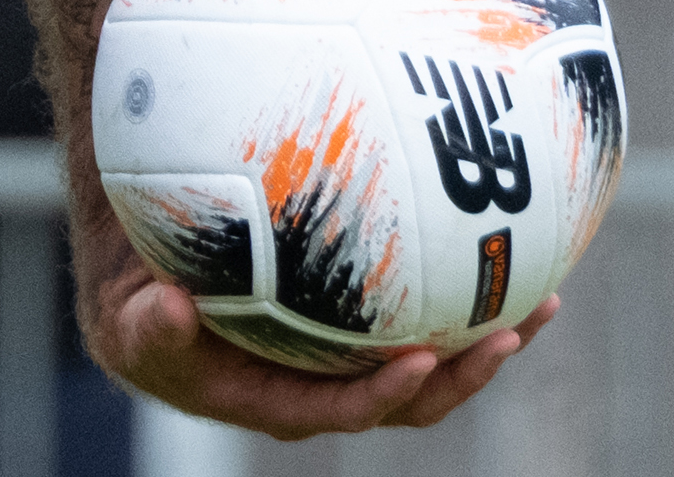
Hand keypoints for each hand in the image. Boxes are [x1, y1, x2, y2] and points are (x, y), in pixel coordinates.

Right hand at [77, 212, 555, 436]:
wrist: (156, 303)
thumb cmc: (144, 315)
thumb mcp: (132, 324)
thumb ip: (148, 326)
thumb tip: (168, 309)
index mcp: (279, 404)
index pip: (346, 411)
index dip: (387, 392)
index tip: (421, 357)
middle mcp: (328, 394)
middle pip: (412, 402)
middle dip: (465, 376)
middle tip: (508, 334)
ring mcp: (354, 366)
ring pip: (433, 369)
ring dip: (488, 345)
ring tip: (541, 303)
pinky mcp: (369, 336)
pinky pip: (428, 326)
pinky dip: (471, 306)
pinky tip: (512, 262)